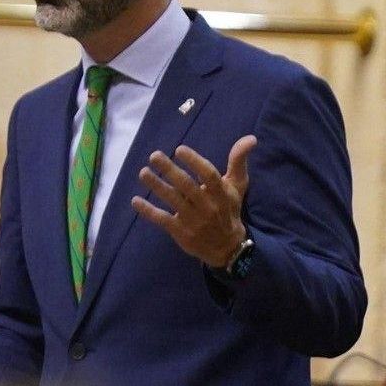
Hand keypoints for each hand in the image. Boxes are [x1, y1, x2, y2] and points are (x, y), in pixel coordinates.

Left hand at [131, 135, 256, 267]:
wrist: (227, 247)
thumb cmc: (228, 209)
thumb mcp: (237, 186)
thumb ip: (238, 161)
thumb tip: (251, 138)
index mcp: (221, 193)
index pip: (209, 175)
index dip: (195, 161)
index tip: (180, 149)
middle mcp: (208, 206)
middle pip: (187, 186)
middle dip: (170, 170)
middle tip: (154, 155)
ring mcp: (193, 221)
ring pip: (173, 200)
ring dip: (156, 186)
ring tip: (143, 172)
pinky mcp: (181, 232)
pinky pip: (162, 220)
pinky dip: (148, 211)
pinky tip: (135, 201)